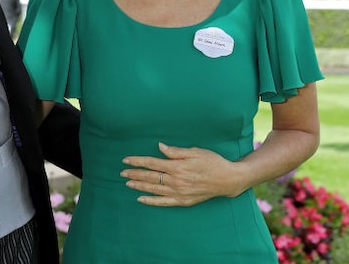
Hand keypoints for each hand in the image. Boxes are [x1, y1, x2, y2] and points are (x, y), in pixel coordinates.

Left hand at [120, 142, 240, 206]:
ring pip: (154, 190)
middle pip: (150, 177)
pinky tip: (141, 199)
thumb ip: (175, 151)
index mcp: (177, 166)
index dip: (137, 162)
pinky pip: (163, 202)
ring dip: (139, 186)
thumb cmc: (212, 161)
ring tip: (128, 184)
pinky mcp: (183, 201)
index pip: (152, 163)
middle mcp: (176, 181)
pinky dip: (151, 201)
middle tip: (122, 173)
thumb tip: (159, 146)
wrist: (227, 179)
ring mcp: (179, 192)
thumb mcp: (195, 151)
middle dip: (134, 174)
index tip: (126, 160)